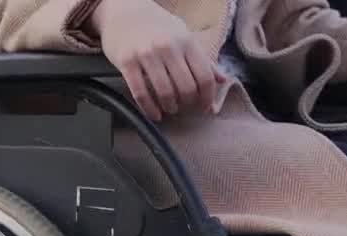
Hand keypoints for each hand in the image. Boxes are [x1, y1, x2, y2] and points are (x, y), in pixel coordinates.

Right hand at [89, 0, 226, 120]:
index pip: (205, 77)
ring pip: (165, 93)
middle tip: (185, 106)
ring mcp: (146, 54)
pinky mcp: (127, 62)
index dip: (207, 97)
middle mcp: (168, 47)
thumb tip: (222, 79)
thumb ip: (203, 58)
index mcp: (187, 41)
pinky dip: (149, 109)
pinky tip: (154, 114)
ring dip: (170, 107)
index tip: (205, 107)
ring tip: (171, 108)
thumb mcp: (184, 35)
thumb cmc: (157, 25)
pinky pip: (140, 93)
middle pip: (187, 88)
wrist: (124, 10)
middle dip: (188, 104)